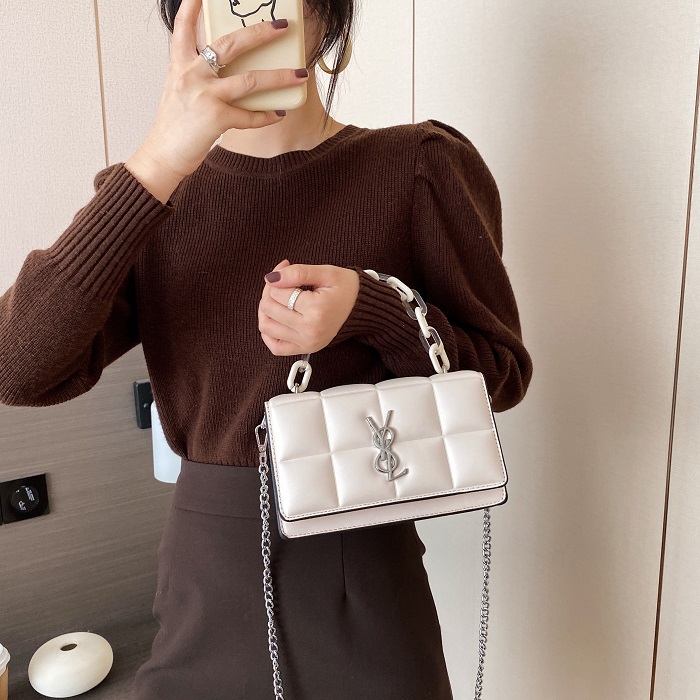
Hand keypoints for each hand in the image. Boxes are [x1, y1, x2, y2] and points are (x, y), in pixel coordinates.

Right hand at [133, 0, 309, 179]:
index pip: (185, 27)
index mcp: (180, 65)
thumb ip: (197, 76)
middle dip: (259, 32)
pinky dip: (266, 116)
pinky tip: (279, 113)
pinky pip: (249, 116)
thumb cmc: (173, 126)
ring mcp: (204, 96)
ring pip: (250, 80)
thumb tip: (228, 69)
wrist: (161, 156)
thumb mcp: (179, 91)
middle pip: (230, 45)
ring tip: (300, 74)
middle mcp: (191, 75)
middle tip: (281, 26)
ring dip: (280, 77)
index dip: (194, 7)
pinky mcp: (215, 119)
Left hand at [258, 260, 359, 355]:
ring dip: (265, 310)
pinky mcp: (305, 349)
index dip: (277, 277)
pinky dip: (269, 333)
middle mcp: (310, 330)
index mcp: (316, 309)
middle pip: (269, 309)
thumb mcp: (326, 272)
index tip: (285, 269)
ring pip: (267, 327)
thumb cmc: (347, 289)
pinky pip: (275, 347)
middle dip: (269, 291)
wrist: (363, 309)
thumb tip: (272, 277)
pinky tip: (276, 318)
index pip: (277, 293)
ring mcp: (307, 342)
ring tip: (278, 299)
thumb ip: (298, 272)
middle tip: (281, 282)